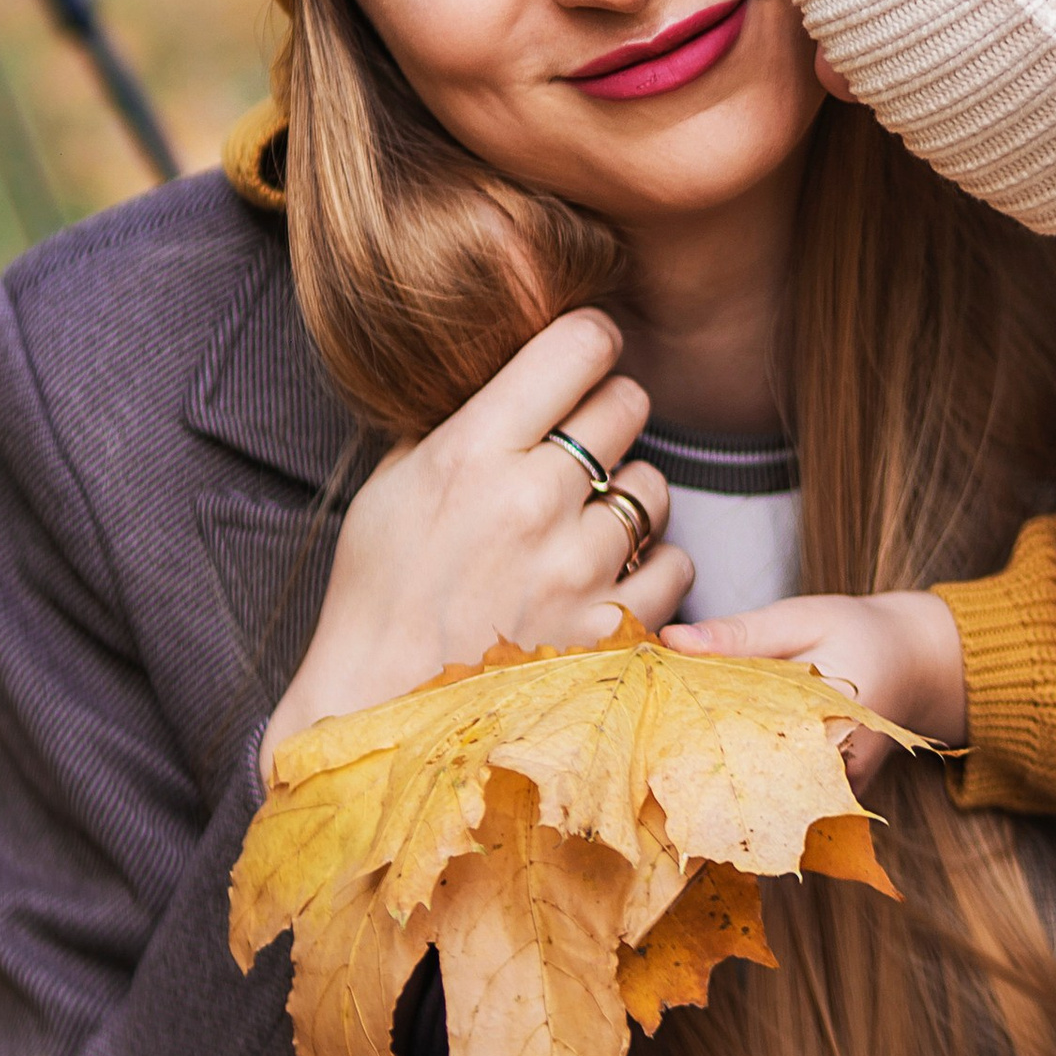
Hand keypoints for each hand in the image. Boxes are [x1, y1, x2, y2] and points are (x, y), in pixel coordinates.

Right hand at [265, 311, 693, 750]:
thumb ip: (459, 425)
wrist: (380, 713)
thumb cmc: (380, 597)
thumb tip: (519, 374)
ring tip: (583, 527)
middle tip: (582, 448)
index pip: (578, 345)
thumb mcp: (392, 487)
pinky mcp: (613, 629)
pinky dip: (652, 567)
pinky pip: (675, 563)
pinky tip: (607, 578)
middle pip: (628, 404)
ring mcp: (578, 567)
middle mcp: (533, 499)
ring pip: (655, 485)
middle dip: (609, 417)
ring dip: (628, 498)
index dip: (591, 343)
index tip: (586, 360)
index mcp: (473, 451)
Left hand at [663, 589, 966, 793]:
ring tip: (664, 780)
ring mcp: (840, 794)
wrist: (917, 662)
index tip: (652, 746)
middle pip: (757, 789)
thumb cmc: (858, 633)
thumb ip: (741, 634)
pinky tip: (702, 780)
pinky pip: (783, 806)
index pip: (756, 746)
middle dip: (702, 781)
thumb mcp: (802, 618)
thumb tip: (673, 640)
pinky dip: (745, 792)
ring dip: (720, 792)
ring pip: (768, 806)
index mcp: (836, 717)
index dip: (699, 750)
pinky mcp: (835, 802)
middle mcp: (840, 768)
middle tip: (645, 770)